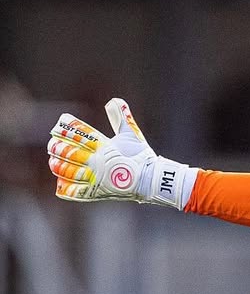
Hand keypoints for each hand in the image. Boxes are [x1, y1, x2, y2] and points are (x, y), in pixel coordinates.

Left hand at [48, 98, 193, 208]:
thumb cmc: (143, 158)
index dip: (64, 129)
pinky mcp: (99, 192)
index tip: (58, 128)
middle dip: (58, 148)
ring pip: (69, 171)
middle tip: (54, 146)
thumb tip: (114, 101)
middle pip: (68, 152)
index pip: (78, 134)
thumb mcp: (133, 135)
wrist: (153, 182)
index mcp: (103, 146)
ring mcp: (97, 178)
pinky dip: (67, 186)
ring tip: (54, 163)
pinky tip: (61, 181)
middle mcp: (98, 161)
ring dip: (58, 166)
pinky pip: (77, 190)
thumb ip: (122, 118)